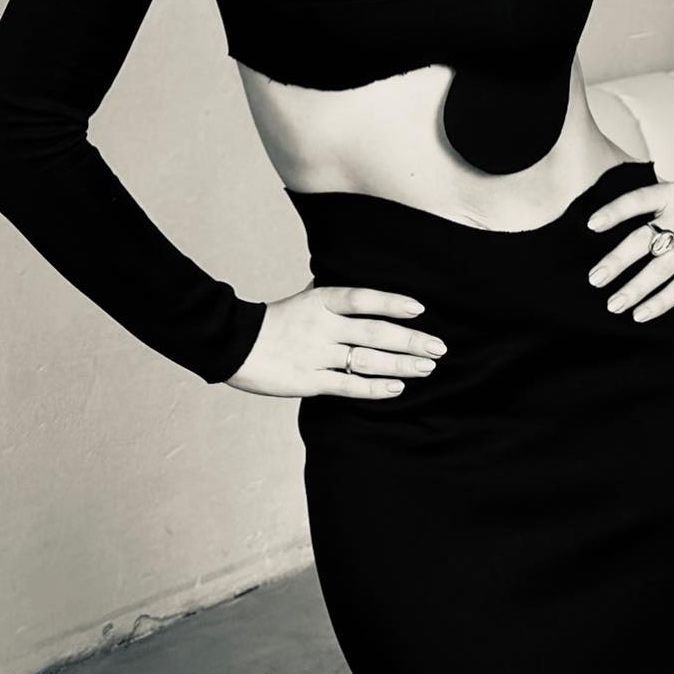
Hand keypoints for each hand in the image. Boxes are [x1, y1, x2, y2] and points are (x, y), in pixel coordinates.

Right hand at [224, 283, 448, 398]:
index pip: (362, 298)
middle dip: (410, 341)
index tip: (420, 308)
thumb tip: (363, 284)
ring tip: (426, 368)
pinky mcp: (308, 382)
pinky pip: (347, 386)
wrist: (234, 345)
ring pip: (366, 360)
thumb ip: (333, 294)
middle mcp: (321, 326)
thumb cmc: (276, 321)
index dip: (391, 302)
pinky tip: (397, 388)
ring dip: (400, 365)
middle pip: (373, 332)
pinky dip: (374, 388)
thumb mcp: (304, 299)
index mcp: (320, 301)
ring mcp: (315, 355)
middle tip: (439, 347)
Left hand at [584, 181, 673, 321]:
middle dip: (616, 261)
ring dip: (634, 289)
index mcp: (670, 194)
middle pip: (644, 239)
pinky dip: (659, 302)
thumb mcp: (673, 199)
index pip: (637, 200)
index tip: (591, 225)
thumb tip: (597, 222)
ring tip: (613, 304)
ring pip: (660, 269)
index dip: (614, 211)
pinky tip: (640, 313)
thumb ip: (645, 206)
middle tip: (594, 279)